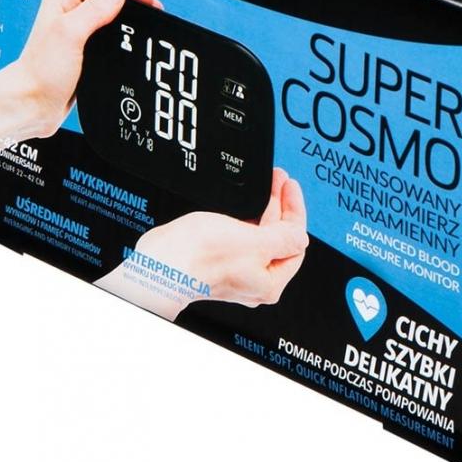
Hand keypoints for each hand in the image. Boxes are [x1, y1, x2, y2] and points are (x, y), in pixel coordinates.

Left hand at [15, 0, 161, 137]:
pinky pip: (108, 34)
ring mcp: (76, 30)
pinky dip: (121, 35)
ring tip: (143, 25)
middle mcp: (68, 11)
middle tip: (152, 12)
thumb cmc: (42, 72)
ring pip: (109, 14)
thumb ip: (94, 11)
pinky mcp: (83, 49)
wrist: (33, 104)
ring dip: (126, 18)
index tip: (147, 1)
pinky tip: (129, 44)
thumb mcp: (70, 34)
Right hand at [95, 169, 309, 319]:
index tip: (291, 187)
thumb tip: (301, 234)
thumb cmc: (201, 258)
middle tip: (279, 180)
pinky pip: (243, 235)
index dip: (296, 209)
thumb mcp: (255, 241)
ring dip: (267, 207)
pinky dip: (249, 215)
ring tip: (268, 184)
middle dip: (281, 205)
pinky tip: (248, 203)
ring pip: (261, 234)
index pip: (296, 241)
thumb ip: (284, 237)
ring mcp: (236, 269)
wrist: (161, 263)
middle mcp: (255, 280)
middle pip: (279, 237)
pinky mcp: (219, 259)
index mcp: (270, 281)